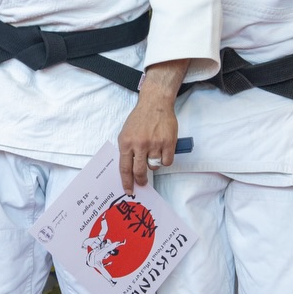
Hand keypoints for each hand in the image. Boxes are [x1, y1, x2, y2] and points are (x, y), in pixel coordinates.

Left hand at [115, 59, 188, 193]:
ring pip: (154, 166)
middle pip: (139, 171)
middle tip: (142, 183)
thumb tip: (128, 169)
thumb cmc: (140, 118)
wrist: (155, 103)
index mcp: (126, 142)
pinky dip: (165, 159)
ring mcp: (154, 144)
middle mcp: (139, 145)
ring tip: (154, 152)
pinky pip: (166, 162)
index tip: (128, 190)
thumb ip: (127, 149)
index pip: (124, 168)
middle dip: (140, 180)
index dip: (126, 182)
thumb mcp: (126, 132)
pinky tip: (163, 151)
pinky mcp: (168, 143)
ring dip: (153, 163)